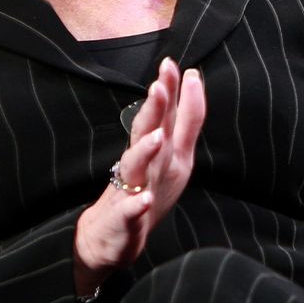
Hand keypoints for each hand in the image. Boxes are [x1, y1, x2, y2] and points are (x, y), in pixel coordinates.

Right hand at [74, 58, 206, 295]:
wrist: (110, 236)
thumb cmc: (143, 191)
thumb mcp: (170, 156)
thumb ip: (180, 123)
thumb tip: (193, 85)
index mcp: (160, 152)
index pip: (170, 117)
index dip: (176, 94)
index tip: (182, 66)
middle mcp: (146, 165)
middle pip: (150, 132)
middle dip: (156, 109)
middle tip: (160, 83)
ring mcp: (132, 190)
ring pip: (137, 167)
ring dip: (146, 151)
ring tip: (157, 136)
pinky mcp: (125, 218)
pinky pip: (130, 211)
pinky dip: (135, 206)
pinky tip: (142, 200)